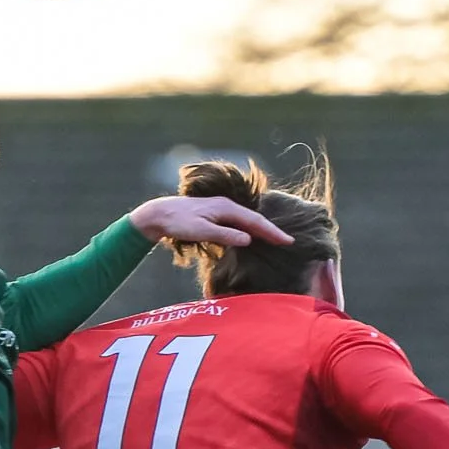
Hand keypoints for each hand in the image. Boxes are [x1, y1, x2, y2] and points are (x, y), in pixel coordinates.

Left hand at [129, 196, 295, 250]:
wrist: (160, 214)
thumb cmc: (179, 223)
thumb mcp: (202, 231)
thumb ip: (225, 235)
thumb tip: (248, 240)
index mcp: (226, 208)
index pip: (255, 221)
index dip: (272, 232)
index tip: (287, 241)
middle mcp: (226, 206)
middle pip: (254, 219)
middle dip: (272, 230)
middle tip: (288, 242)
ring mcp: (221, 209)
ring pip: (247, 220)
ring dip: (262, 229)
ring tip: (276, 239)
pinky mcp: (215, 215)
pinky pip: (239, 221)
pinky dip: (250, 229)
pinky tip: (252, 236)